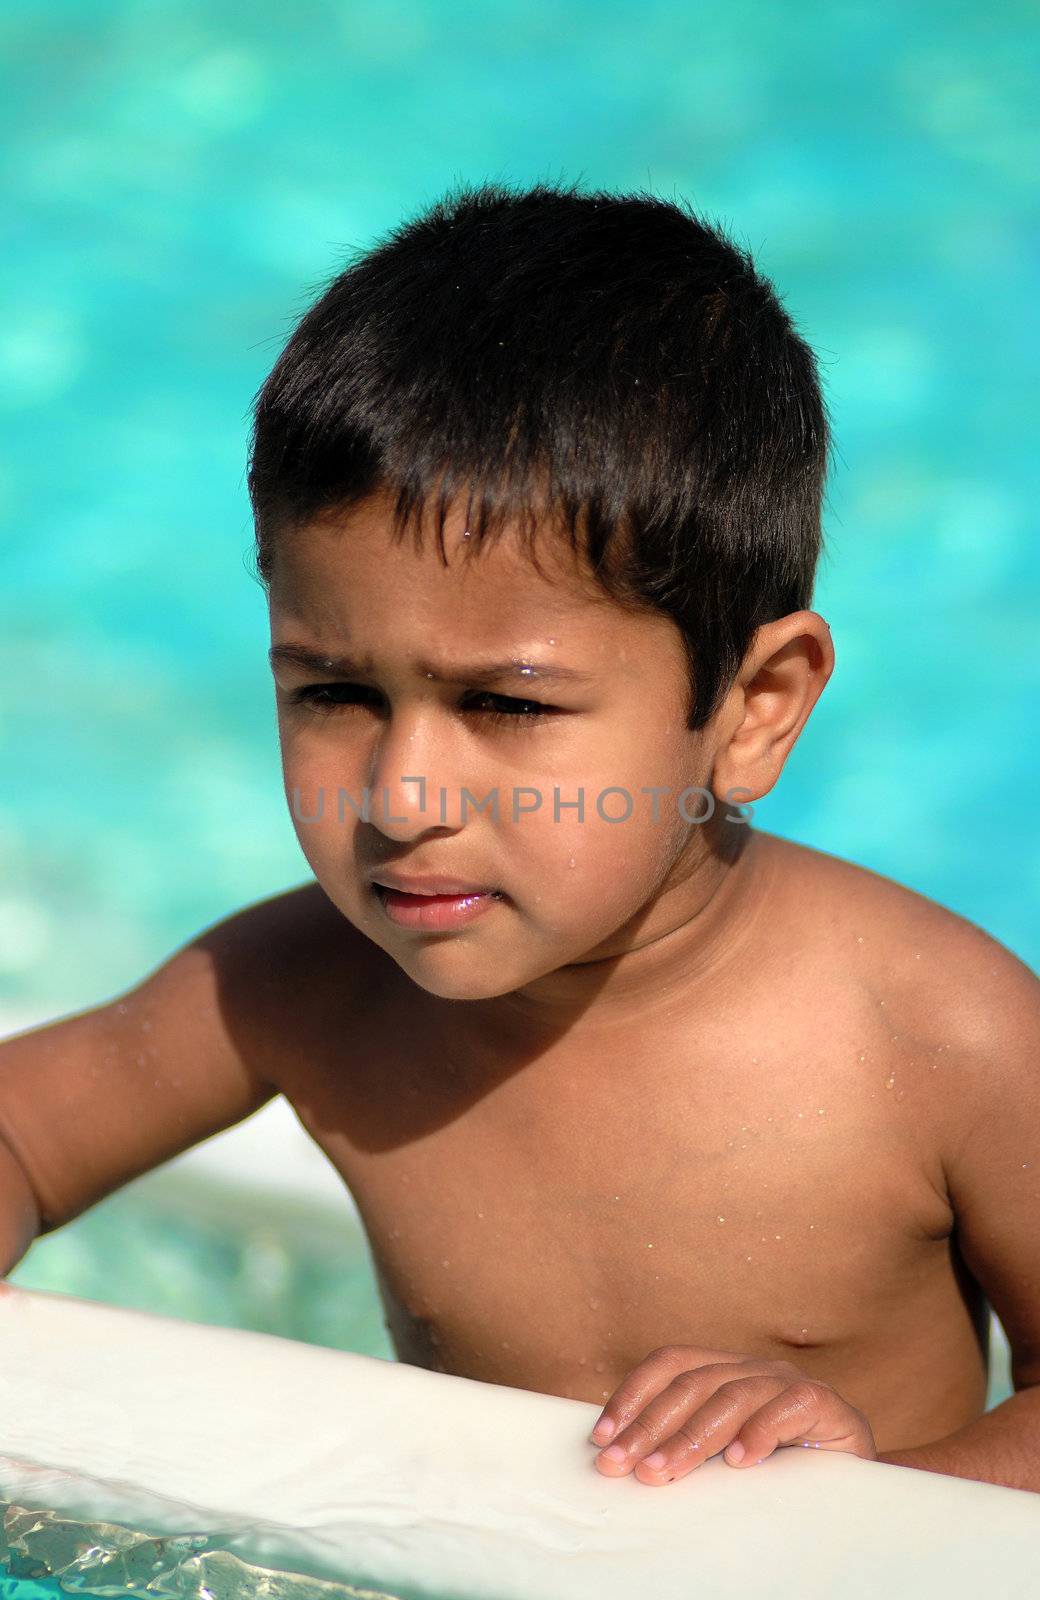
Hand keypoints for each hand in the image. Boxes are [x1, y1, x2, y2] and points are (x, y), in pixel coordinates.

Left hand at [590, 1344, 877, 1484]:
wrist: (852, 1480)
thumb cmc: (777, 1466)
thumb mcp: (721, 1451)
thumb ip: (684, 1443)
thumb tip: (622, 1457)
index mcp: (722, 1369)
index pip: (669, 1364)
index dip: (632, 1395)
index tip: (602, 1437)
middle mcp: (750, 1366)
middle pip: (692, 1382)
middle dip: (650, 1425)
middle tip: (622, 1465)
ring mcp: (786, 1381)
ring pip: (732, 1394)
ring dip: (692, 1436)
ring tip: (664, 1471)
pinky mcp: (823, 1403)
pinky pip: (788, 1406)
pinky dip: (760, 1431)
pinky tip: (740, 1460)